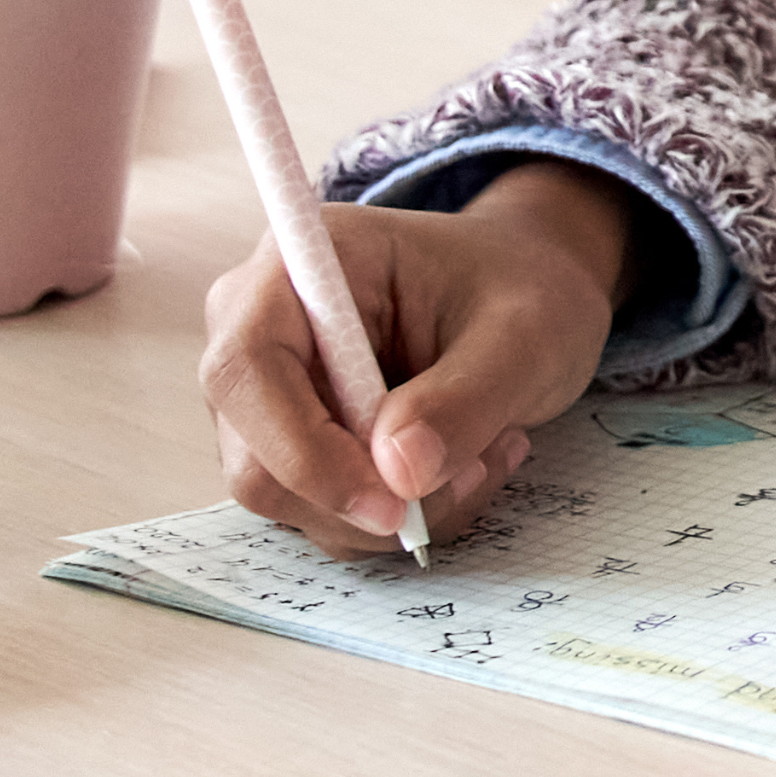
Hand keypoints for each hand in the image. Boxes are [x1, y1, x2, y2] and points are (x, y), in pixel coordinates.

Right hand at [198, 160, 634, 557]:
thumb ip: (464, 397)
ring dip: (394, 508)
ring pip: (291, 501)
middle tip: (472, 471)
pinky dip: (397, 512)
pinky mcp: (294, 444)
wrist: (528, 293)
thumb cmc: (522, 287)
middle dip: (362, 495)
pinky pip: (323, 512)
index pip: (247, 368)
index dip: (302, 450)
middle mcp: (260, 327)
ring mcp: (270, 394)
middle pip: (256, 456)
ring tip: (486, 453)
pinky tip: (464, 466)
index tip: (390, 501)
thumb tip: (397, 473)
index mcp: (301, 264)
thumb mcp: (526, 332)